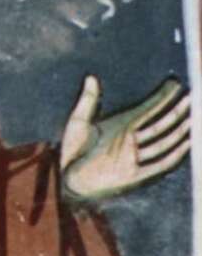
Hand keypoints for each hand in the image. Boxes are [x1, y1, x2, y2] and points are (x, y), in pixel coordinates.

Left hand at [61, 75, 190, 200]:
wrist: (67, 178)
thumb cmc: (72, 150)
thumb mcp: (78, 121)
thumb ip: (88, 100)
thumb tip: (90, 77)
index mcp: (119, 126)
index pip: (147, 109)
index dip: (161, 98)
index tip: (175, 84)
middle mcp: (130, 140)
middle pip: (160, 124)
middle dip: (177, 111)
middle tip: (193, 98)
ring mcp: (133, 157)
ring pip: (163, 142)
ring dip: (179, 131)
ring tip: (195, 118)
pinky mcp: (133, 175)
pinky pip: (159, 165)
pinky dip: (174, 155)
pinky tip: (187, 144)